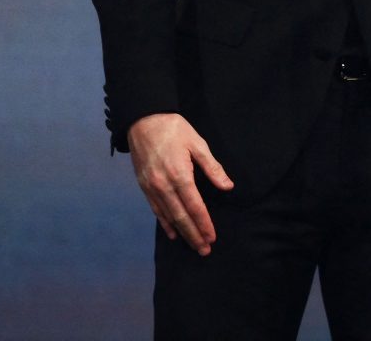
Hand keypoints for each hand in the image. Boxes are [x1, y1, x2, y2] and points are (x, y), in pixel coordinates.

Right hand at [127, 113, 233, 256]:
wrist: (144, 120)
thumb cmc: (175, 129)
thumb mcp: (198, 143)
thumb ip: (212, 167)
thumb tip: (227, 187)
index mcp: (180, 174)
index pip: (195, 206)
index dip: (204, 223)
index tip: (212, 237)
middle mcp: (164, 185)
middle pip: (181, 216)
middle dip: (194, 234)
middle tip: (204, 250)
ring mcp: (151, 187)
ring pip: (168, 216)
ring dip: (181, 233)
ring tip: (192, 245)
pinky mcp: (144, 186)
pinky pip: (155, 209)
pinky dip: (165, 223)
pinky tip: (172, 232)